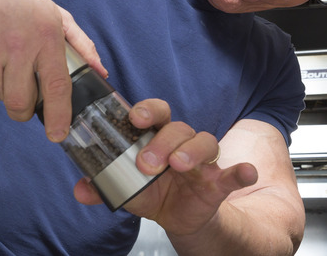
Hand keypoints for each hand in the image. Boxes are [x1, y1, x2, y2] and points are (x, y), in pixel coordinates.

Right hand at [0, 0, 105, 140]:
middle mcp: (16, 46)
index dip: (59, 115)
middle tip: (28, 100)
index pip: (55, 86)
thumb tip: (100, 71)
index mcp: (45, 37)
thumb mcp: (56, 15)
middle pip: (21, 102)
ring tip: (7, 63)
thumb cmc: (19, 0)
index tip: (59, 133)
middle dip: (25, 111)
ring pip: (0, 97)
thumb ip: (81, 45)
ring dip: (6, 90)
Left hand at [73, 99, 257, 234]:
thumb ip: (103, 186)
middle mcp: (182, 143)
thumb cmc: (153, 191)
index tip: (134, 118)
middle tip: (147, 162)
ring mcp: (203, 161)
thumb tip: (80, 189)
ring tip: (178, 165)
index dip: (147, 110)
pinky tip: (246, 172)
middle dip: (162, 142)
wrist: (177, 216)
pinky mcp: (219, 181)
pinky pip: (233, 172)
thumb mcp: (126, 189)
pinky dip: (241, 171)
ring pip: (205, 142)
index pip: (156, 113)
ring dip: (192, 151)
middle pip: (179, 128)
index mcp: (158, 137)